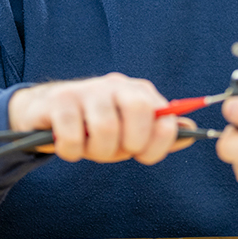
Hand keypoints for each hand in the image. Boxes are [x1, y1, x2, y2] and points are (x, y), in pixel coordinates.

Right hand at [7, 72, 194, 164]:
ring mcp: (86, 90)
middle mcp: (115, 85)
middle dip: (129, 143)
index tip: (141, 153)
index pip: (164, 116)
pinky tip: (68, 146)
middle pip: (139, 111)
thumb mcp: (130, 133)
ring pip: (105, 127)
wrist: (46, 113)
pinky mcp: (59, 100)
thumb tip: (190, 130)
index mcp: (138, 92)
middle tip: (114, 150)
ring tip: (88, 148)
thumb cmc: (95, 127)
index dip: (157, 143)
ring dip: (96, 151)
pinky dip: (71, 150)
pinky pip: (73, 134)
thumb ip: (159, 134)